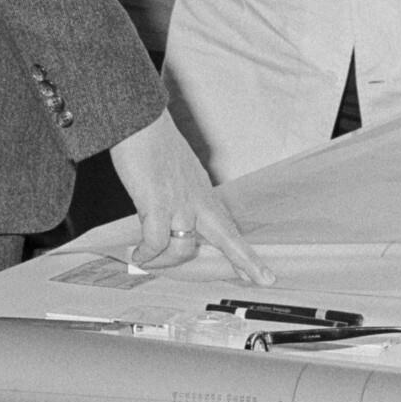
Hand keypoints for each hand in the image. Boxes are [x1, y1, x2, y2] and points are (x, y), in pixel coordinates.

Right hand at [107, 113, 275, 284]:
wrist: (140, 121)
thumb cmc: (152, 143)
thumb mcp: (178, 172)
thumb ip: (181, 195)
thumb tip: (172, 218)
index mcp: (202, 193)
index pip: (227, 227)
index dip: (243, 252)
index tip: (262, 273)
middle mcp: (197, 200)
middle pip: (228, 238)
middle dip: (246, 261)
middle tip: (264, 281)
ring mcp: (179, 202)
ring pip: (182, 248)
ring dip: (163, 262)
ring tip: (147, 261)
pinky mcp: (157, 203)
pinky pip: (155, 241)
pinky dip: (145, 253)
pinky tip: (136, 254)